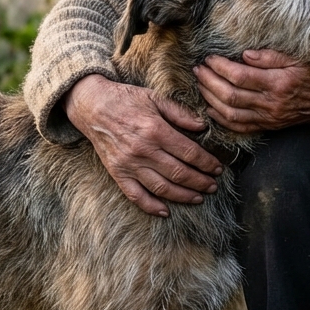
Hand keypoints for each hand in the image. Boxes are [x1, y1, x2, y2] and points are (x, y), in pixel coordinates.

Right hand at [64, 74, 223, 217]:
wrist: (92, 106)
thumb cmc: (126, 99)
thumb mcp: (155, 98)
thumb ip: (180, 113)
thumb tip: (203, 125)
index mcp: (156, 130)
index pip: (189, 153)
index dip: (207, 163)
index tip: (217, 168)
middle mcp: (143, 150)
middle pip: (179, 173)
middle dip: (200, 182)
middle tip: (213, 186)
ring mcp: (129, 164)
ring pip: (162, 187)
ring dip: (183, 196)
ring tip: (198, 198)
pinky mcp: (117, 173)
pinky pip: (135, 195)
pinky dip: (151, 206)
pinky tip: (165, 211)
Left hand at [195, 50, 309, 133]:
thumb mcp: (298, 58)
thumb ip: (271, 56)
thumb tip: (245, 55)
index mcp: (278, 83)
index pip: (240, 77)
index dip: (220, 68)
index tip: (209, 58)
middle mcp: (271, 103)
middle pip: (230, 96)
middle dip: (209, 82)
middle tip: (198, 70)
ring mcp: (269, 118)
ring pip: (230, 113)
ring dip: (210, 99)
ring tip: (200, 84)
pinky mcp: (268, 126)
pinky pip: (239, 127)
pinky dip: (221, 119)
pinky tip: (209, 108)